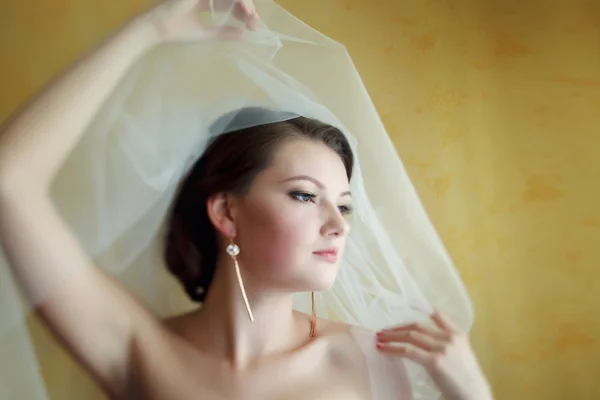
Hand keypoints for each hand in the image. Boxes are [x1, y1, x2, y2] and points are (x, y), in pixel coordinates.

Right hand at [144, 0, 258, 42]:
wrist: (158, 27)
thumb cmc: (177, 30)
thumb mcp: (205, 34)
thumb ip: (223, 33)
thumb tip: (243, 35)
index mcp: (206, 2)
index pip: (230, 4)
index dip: (243, 13)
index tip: (253, 26)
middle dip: (247, 8)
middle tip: (255, 22)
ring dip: (244, 3)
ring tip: (251, 16)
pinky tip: (245, 8)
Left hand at [376, 311, 492, 399]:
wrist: (474, 395)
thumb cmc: (465, 380)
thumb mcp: (461, 354)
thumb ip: (446, 343)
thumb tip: (423, 340)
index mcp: (458, 335)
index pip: (438, 315)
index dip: (420, 309)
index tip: (405, 308)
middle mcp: (450, 338)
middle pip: (417, 326)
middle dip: (398, 327)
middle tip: (384, 331)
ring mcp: (442, 349)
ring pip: (410, 336)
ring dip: (392, 336)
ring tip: (379, 338)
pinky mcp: (434, 362)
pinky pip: (408, 351)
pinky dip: (392, 349)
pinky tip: (383, 349)